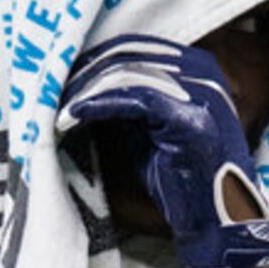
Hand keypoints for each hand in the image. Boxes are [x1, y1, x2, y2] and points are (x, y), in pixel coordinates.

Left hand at [59, 34, 268, 267]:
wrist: (218, 221)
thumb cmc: (183, 180)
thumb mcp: (153, 129)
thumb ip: (131, 102)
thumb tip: (86, 84)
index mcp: (197, 66)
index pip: (134, 47)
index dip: (93, 59)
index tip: (61, 73)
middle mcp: (203, 72)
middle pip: (128, 55)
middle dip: (84, 71)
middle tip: (50, 86)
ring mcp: (200, 93)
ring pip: (127, 74)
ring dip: (85, 89)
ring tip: (56, 103)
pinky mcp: (189, 119)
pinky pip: (134, 100)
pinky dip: (97, 105)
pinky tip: (72, 115)